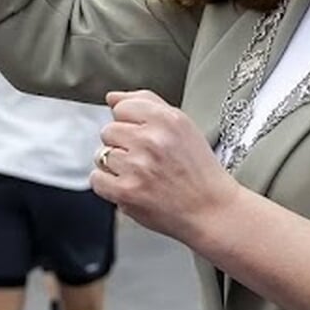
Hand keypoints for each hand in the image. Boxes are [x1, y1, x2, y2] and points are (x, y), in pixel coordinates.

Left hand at [90, 90, 239, 246]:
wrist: (212, 212)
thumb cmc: (198, 170)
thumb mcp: (182, 126)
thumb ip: (146, 103)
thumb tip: (111, 97)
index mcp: (166, 119)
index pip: (121, 107)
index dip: (131, 124)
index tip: (146, 138)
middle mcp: (151, 140)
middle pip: (108, 131)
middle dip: (123, 145)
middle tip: (148, 161)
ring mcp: (137, 166)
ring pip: (102, 155)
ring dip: (117, 166)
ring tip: (143, 176)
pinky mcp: (126, 192)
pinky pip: (97, 179)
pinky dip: (110, 186)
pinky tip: (132, 188)